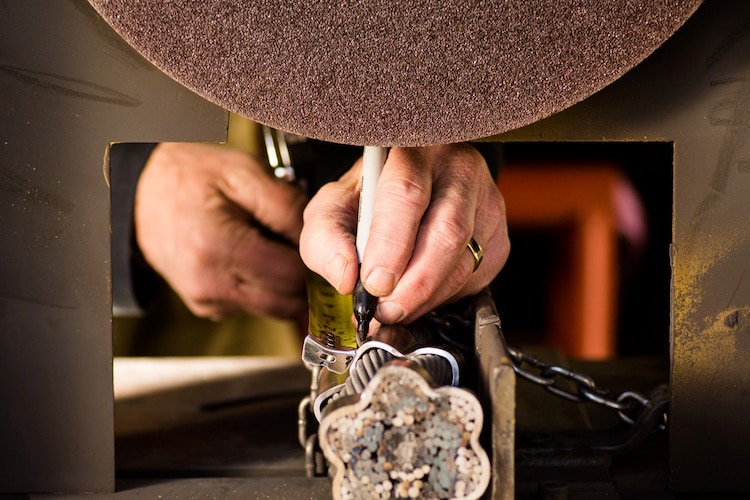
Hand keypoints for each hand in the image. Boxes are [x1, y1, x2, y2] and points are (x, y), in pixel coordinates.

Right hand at [134, 142, 307, 320]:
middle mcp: (210, 284)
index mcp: (219, 248)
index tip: (318, 243)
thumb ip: (288, 208)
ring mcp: (206, 301)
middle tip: (302, 246)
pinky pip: (253, 308)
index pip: (292, 277)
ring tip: (275, 246)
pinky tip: (255, 258)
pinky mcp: (205, 307)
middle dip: (303, 278)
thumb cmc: (193, 176)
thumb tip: (321, 244)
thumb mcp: (246, 173)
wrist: (141, 192)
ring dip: (285, 286)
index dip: (313, 261)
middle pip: (286, 302)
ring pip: (273, 310)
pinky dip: (264, 289)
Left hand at [299, 144, 509, 323]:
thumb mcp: (334, 207)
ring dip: (427, 295)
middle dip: (414, 281)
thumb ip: (326, 240)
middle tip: (387, 309)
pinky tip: (422, 295)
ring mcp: (485, 203)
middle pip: (447, 230)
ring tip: (397, 308)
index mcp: (412, 151)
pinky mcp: (498, 236)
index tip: (374, 282)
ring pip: (465, 258)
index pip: (406, 193)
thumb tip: (346, 277)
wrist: (410, 187)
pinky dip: (445, 296)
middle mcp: (457, 169)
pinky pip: (476, 277)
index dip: (391, 243)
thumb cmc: (369, 197)